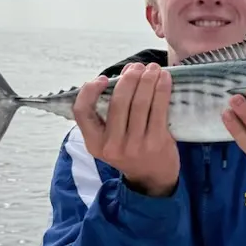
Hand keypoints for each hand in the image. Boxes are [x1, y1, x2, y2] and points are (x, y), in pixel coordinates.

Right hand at [73, 62, 179, 196]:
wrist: (152, 178)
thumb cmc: (130, 151)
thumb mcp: (110, 140)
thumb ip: (109, 114)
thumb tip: (124, 74)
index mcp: (95, 144)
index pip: (82, 112)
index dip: (89, 91)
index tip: (102, 78)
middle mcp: (112, 146)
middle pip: (118, 102)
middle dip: (128, 78)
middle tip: (137, 66)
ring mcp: (135, 145)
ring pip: (139, 103)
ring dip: (147, 80)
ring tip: (152, 68)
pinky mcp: (156, 142)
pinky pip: (158, 109)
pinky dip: (161, 89)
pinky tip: (164, 79)